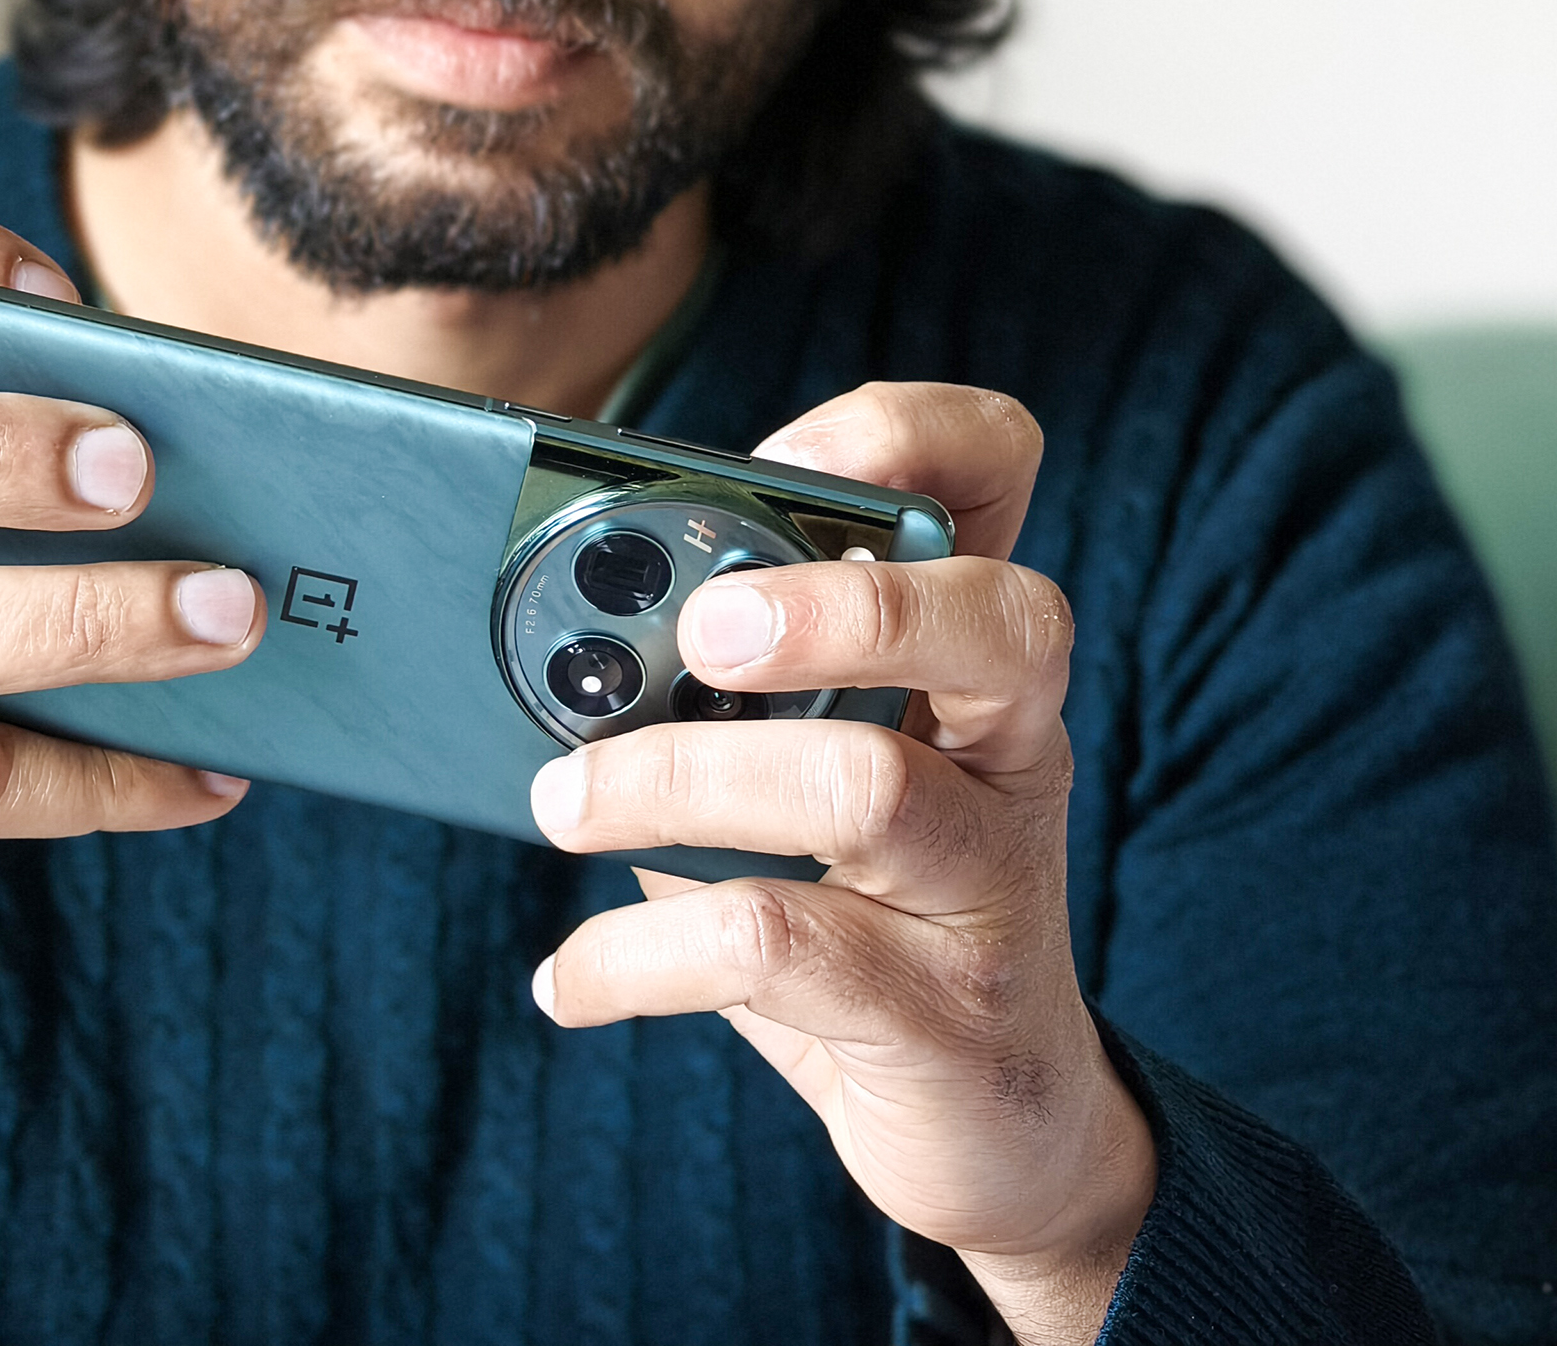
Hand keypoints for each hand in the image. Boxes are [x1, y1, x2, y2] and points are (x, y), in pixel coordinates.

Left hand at [526, 383, 1152, 1344]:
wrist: (1000, 1125)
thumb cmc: (873, 915)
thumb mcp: (812, 780)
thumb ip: (723, 699)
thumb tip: (547, 635)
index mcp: (966, 661)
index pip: (1000, 478)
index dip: (909, 431)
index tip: (783, 455)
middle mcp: (1009, 750)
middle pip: (996, 621)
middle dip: (837, 606)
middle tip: (698, 632)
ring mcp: (990, 882)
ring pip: (867, 785)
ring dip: (677, 781)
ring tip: (561, 804)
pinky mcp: (942, 1015)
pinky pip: (779, 952)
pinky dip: (635, 956)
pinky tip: (568, 977)